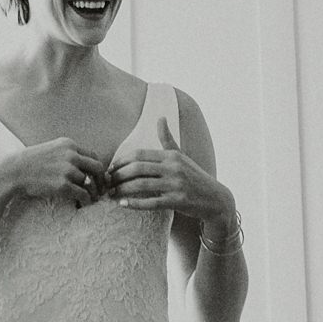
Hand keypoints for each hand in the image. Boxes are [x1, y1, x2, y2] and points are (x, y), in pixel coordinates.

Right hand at [1, 137, 110, 207]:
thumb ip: (67, 154)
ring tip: (91, 199)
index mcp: (68, 145)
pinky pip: (83, 194)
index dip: (97, 168)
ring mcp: (67, 170)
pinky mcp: (63, 185)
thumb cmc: (30, 163)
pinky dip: (86, 200)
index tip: (97, 178)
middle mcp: (71, 155)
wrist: (13, 171)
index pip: (93, 156)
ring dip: (93, 193)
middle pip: (97, 167)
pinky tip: (82, 204)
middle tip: (101, 191)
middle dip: (101, 180)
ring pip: (90, 182)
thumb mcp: (51, 150)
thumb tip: (82, 167)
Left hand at [107, 118, 236, 229]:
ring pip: (141, 185)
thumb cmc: (195, 176)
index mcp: (171, 155)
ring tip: (111, 194)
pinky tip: (123, 204)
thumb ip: (167, 139)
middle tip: (107, 182)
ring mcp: (176, 185)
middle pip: (138, 168)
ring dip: (122, 189)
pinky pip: (151, 203)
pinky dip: (135, 204)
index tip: (111, 168)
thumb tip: (160, 117)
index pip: (140, 154)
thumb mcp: (181, 155)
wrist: (215, 199)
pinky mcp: (178, 202)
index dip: (122, 160)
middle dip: (119, 175)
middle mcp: (173, 168)